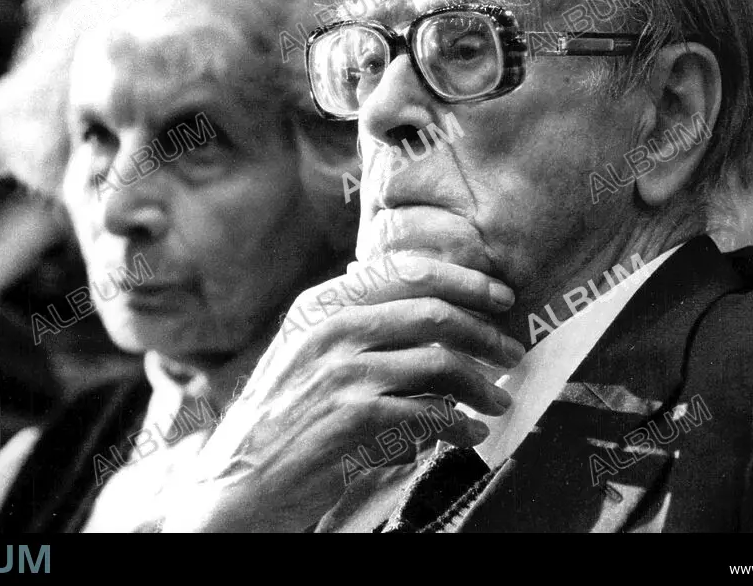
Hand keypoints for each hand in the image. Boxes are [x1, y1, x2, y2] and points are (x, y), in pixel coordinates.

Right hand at [159, 253, 523, 531]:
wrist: (239, 482)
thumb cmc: (284, 420)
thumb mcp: (308, 355)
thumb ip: (357, 326)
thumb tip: (433, 311)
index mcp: (321, 304)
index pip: (405, 270)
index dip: (462, 278)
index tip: (499, 294)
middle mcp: (331, 328)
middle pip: (433, 311)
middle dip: (485, 331)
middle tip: (513, 350)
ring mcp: (341, 372)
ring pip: (439, 362)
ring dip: (481, 383)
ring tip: (498, 401)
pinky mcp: (353, 417)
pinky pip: (429, 412)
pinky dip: (459, 424)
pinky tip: (470, 434)